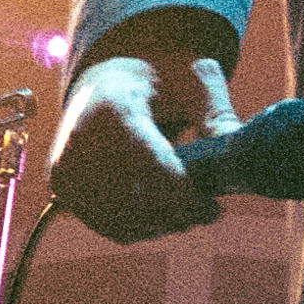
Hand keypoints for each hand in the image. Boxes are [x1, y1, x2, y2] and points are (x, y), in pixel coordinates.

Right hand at [46, 49, 239, 242]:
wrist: (109, 77)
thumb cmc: (159, 78)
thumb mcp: (194, 81)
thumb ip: (217, 114)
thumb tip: (240, 155)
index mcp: (113, 105)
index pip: (148, 165)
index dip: (184, 196)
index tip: (213, 207)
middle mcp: (79, 136)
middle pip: (132, 199)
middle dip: (177, 214)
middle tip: (208, 213)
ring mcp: (66, 164)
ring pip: (118, 218)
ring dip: (159, 225)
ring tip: (188, 214)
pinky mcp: (62, 184)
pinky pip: (104, 222)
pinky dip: (135, 226)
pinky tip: (161, 216)